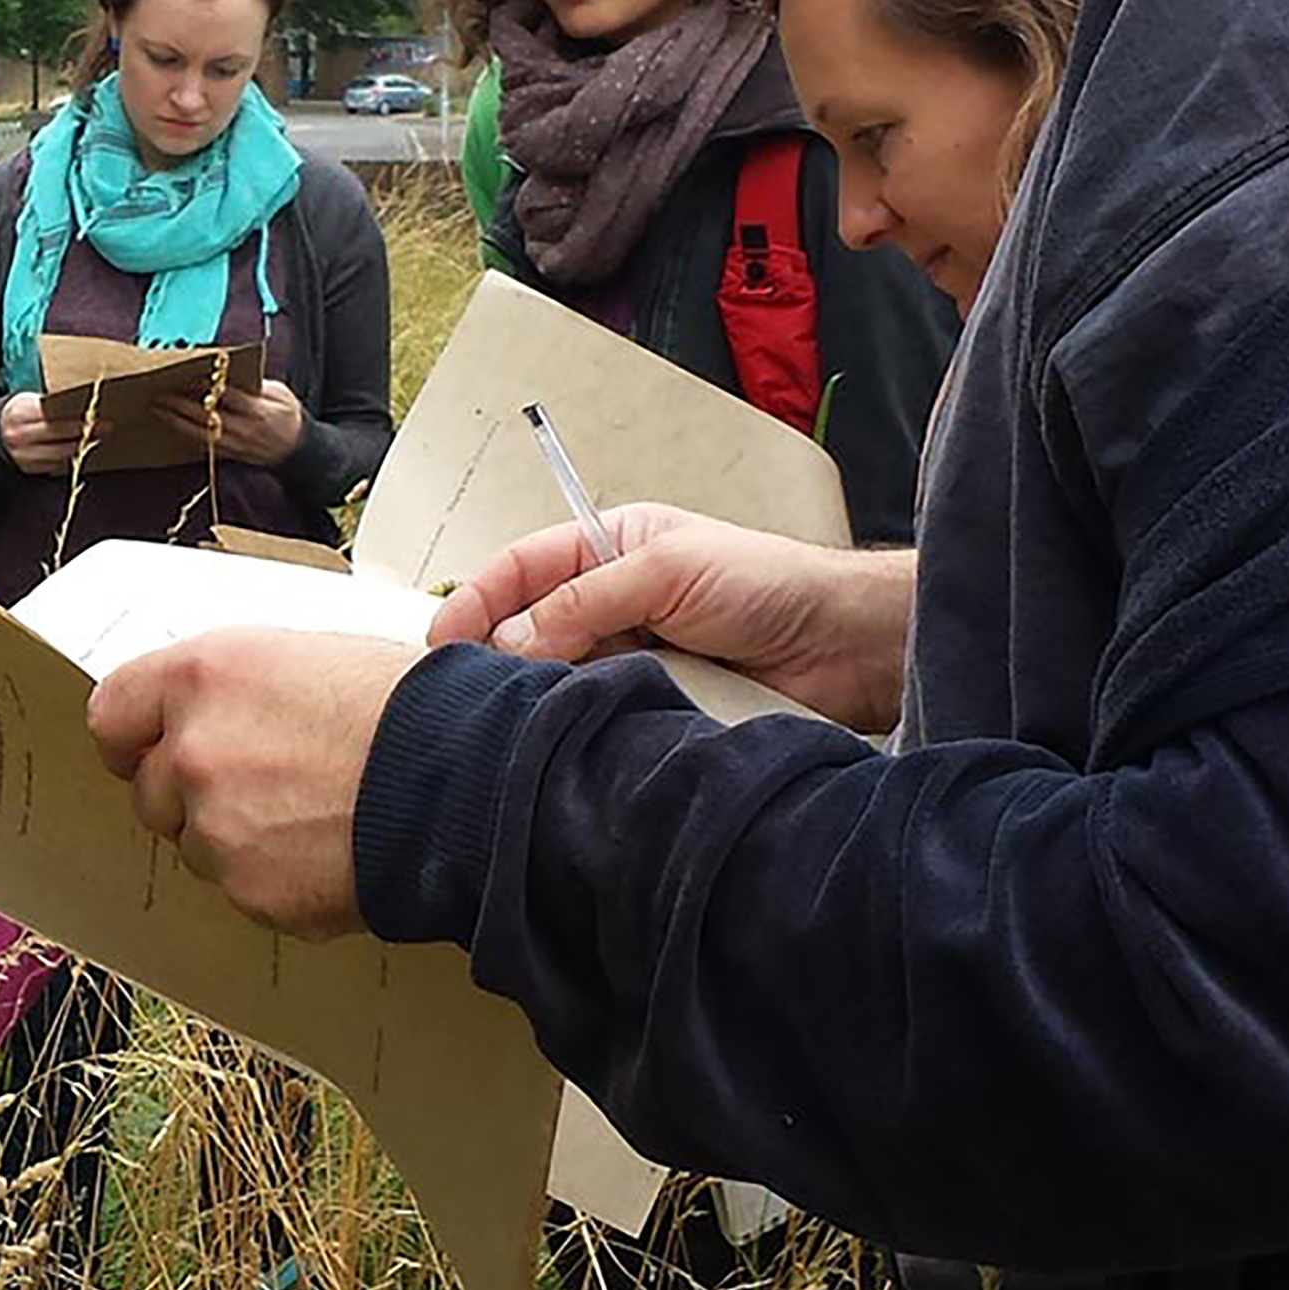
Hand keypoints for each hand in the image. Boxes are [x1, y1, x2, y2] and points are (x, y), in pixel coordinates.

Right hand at [0, 391, 95, 475]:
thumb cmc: (19, 414)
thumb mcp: (28, 402)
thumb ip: (48, 404)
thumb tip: (81, 404)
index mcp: (20, 413)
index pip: (51, 415)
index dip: (74, 416)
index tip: (94, 415)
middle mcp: (19, 434)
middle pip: (57, 434)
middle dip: (84, 432)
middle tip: (105, 428)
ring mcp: (23, 454)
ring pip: (58, 453)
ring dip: (80, 447)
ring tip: (97, 440)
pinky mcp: (28, 468)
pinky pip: (54, 465)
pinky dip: (69, 458)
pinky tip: (81, 452)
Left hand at [88, 626, 422, 935]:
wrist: (471, 781)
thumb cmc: (408, 707)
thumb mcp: (305, 657)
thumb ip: (231, 689)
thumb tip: (201, 714)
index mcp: (200, 678)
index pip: (111, 717)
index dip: (134, 737)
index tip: (147, 749)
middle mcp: (192, 752)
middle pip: (150, 792)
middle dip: (192, 794)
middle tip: (265, 785)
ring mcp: (217, 829)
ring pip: (198, 846)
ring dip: (238, 839)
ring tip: (316, 815)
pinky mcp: (251, 892)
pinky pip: (243, 891)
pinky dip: (278, 880)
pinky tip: (333, 852)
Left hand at [148, 380, 306, 466]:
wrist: (295, 451)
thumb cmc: (288, 416)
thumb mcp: (281, 394)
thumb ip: (258, 383)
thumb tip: (234, 373)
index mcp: (259, 412)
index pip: (229, 397)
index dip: (208, 387)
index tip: (189, 376)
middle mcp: (244, 431)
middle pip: (208, 417)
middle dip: (182, 406)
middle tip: (162, 394)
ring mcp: (234, 445)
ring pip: (200, 434)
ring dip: (177, 421)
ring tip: (158, 408)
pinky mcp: (228, 454)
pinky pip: (202, 445)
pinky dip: (185, 434)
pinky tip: (170, 424)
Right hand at [426, 504, 916, 733]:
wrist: (847, 650)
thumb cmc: (770, 586)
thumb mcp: (666, 570)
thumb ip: (583, 600)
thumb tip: (510, 643)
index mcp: (609, 548)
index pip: (519, 569)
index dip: (475, 601)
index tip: (441, 642)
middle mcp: (612, 602)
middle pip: (528, 628)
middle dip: (497, 655)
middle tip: (468, 691)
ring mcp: (631, 658)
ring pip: (557, 679)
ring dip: (538, 696)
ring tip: (514, 719)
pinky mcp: (650, 707)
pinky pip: (595, 718)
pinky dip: (576, 728)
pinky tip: (562, 741)